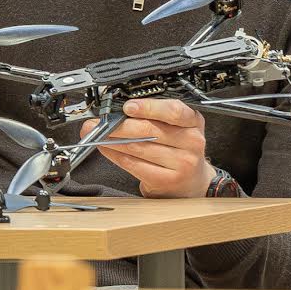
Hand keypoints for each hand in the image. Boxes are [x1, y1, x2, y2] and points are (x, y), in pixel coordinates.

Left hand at [83, 98, 209, 198]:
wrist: (193, 182)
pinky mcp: (166, 179)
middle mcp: (191, 142)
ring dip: (112, 140)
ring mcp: (181, 163)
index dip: (148, 107)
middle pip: (149, 130)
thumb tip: (119, 110)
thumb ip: (156, 116)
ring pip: (138, 147)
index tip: (127, 107)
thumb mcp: (178, 127)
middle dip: (119, 125)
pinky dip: (115, 155)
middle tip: (100, 121)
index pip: (172, 111)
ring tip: (97, 134)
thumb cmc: (180, 150)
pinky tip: (107, 149)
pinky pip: (134, 164)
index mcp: (193, 122)